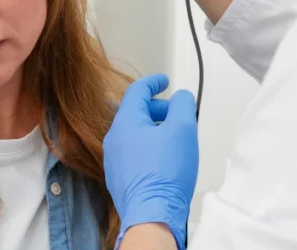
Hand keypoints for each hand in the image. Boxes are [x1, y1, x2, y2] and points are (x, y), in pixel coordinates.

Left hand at [104, 74, 197, 249]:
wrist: (152, 215)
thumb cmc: (165, 174)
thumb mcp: (182, 130)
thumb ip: (182, 105)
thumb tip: (180, 97)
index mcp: (125, 123)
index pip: (137, 91)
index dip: (153, 82)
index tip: (164, 81)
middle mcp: (114, 140)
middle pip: (136, 113)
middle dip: (158, 109)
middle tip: (177, 115)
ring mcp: (115, 161)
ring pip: (135, 135)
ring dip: (155, 130)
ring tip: (175, 139)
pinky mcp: (120, 179)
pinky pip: (134, 154)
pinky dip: (149, 148)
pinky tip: (165, 160)